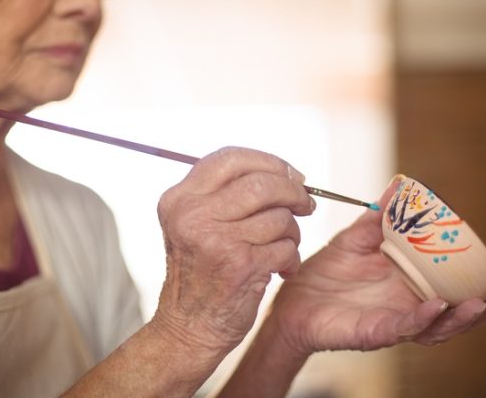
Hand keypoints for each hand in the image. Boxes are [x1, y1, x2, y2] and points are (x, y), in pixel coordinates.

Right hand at [151, 147, 315, 363]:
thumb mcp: (193, 223)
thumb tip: (281, 171)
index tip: (290, 174)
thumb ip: (223, 193)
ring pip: (279, 216)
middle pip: (262, 183)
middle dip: (293, 192)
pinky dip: (291, 256)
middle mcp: (193, 215)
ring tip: (284, 244)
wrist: (188, 327)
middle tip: (305, 203)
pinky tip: (281, 266)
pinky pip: (286, 246)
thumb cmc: (200, 272)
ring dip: (292, 231)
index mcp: (180, 198)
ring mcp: (217, 240)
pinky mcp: (241, 265)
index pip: (231, 158)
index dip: (268, 161)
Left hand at [268, 177, 485, 355]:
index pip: (452, 285)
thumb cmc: (326, 272)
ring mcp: (394, 321)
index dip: (479, 279)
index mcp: (409, 283)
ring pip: (437, 326)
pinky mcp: (374, 332)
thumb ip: (380, 217)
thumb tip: (400, 186)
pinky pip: (402, 328)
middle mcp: (407, 305)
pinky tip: (436, 307)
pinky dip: (421, 319)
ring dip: (461, 317)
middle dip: (484, 303)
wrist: (292, 298)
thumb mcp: (356, 239)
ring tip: (480, 302)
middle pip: (455, 310)